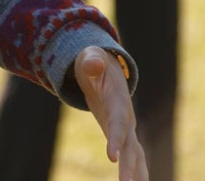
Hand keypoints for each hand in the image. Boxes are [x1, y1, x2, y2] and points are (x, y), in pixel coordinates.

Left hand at [75, 47, 147, 180]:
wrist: (104, 67)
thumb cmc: (94, 61)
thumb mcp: (90, 57)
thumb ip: (91, 62)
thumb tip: (92, 64)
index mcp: (118, 100)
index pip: (117, 121)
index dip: (115, 138)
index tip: (112, 157)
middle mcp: (126, 116)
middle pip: (129, 144)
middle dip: (129, 166)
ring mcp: (126, 127)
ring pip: (135, 154)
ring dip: (136, 173)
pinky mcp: (122, 134)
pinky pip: (132, 156)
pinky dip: (135, 172)